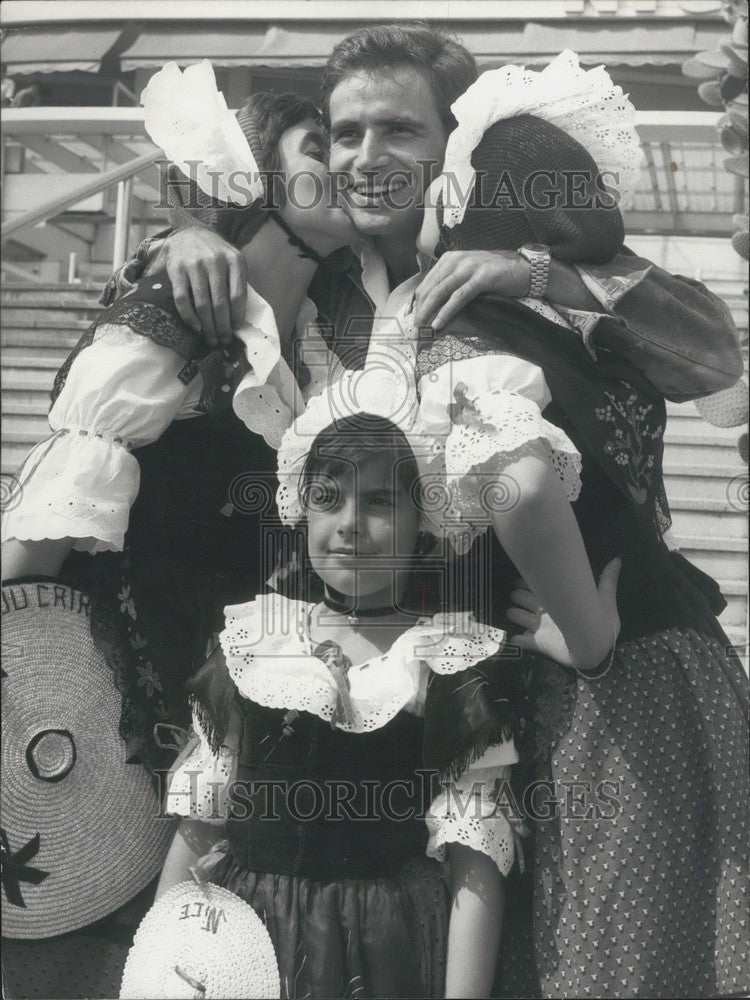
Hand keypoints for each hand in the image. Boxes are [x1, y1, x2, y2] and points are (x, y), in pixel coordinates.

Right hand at [163, 227, 248, 345]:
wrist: (190, 232)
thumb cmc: (216, 254)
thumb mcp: (234, 261)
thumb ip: (239, 283)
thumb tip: (241, 318)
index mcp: (234, 260)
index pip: (238, 295)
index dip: (237, 317)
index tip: (236, 330)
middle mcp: (215, 261)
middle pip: (220, 303)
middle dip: (223, 327)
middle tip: (223, 341)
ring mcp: (194, 265)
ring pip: (202, 304)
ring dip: (208, 327)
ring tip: (211, 339)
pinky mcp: (177, 270)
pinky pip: (182, 299)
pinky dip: (189, 318)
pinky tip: (196, 328)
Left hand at [413, 250, 529, 330]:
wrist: (526, 270)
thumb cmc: (497, 276)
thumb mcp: (469, 275)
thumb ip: (452, 284)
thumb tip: (433, 306)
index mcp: (450, 259)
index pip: (427, 283)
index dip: (416, 303)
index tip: (411, 320)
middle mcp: (456, 260)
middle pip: (430, 288)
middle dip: (419, 311)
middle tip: (414, 330)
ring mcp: (469, 267)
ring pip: (441, 291)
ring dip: (428, 313)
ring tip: (421, 329)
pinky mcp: (481, 277)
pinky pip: (459, 296)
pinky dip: (446, 311)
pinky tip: (438, 324)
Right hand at [508, 558, 621, 669]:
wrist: (595, 645)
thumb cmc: (600, 621)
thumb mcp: (604, 597)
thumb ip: (607, 578)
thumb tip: (617, 559)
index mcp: (558, 601)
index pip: (538, 588)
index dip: (528, 582)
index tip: (521, 578)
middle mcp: (546, 613)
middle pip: (524, 599)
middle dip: (518, 596)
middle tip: (516, 593)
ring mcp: (541, 629)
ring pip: (519, 617)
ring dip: (514, 614)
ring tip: (512, 612)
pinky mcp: (539, 644)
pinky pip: (523, 643)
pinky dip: (518, 641)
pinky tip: (514, 638)